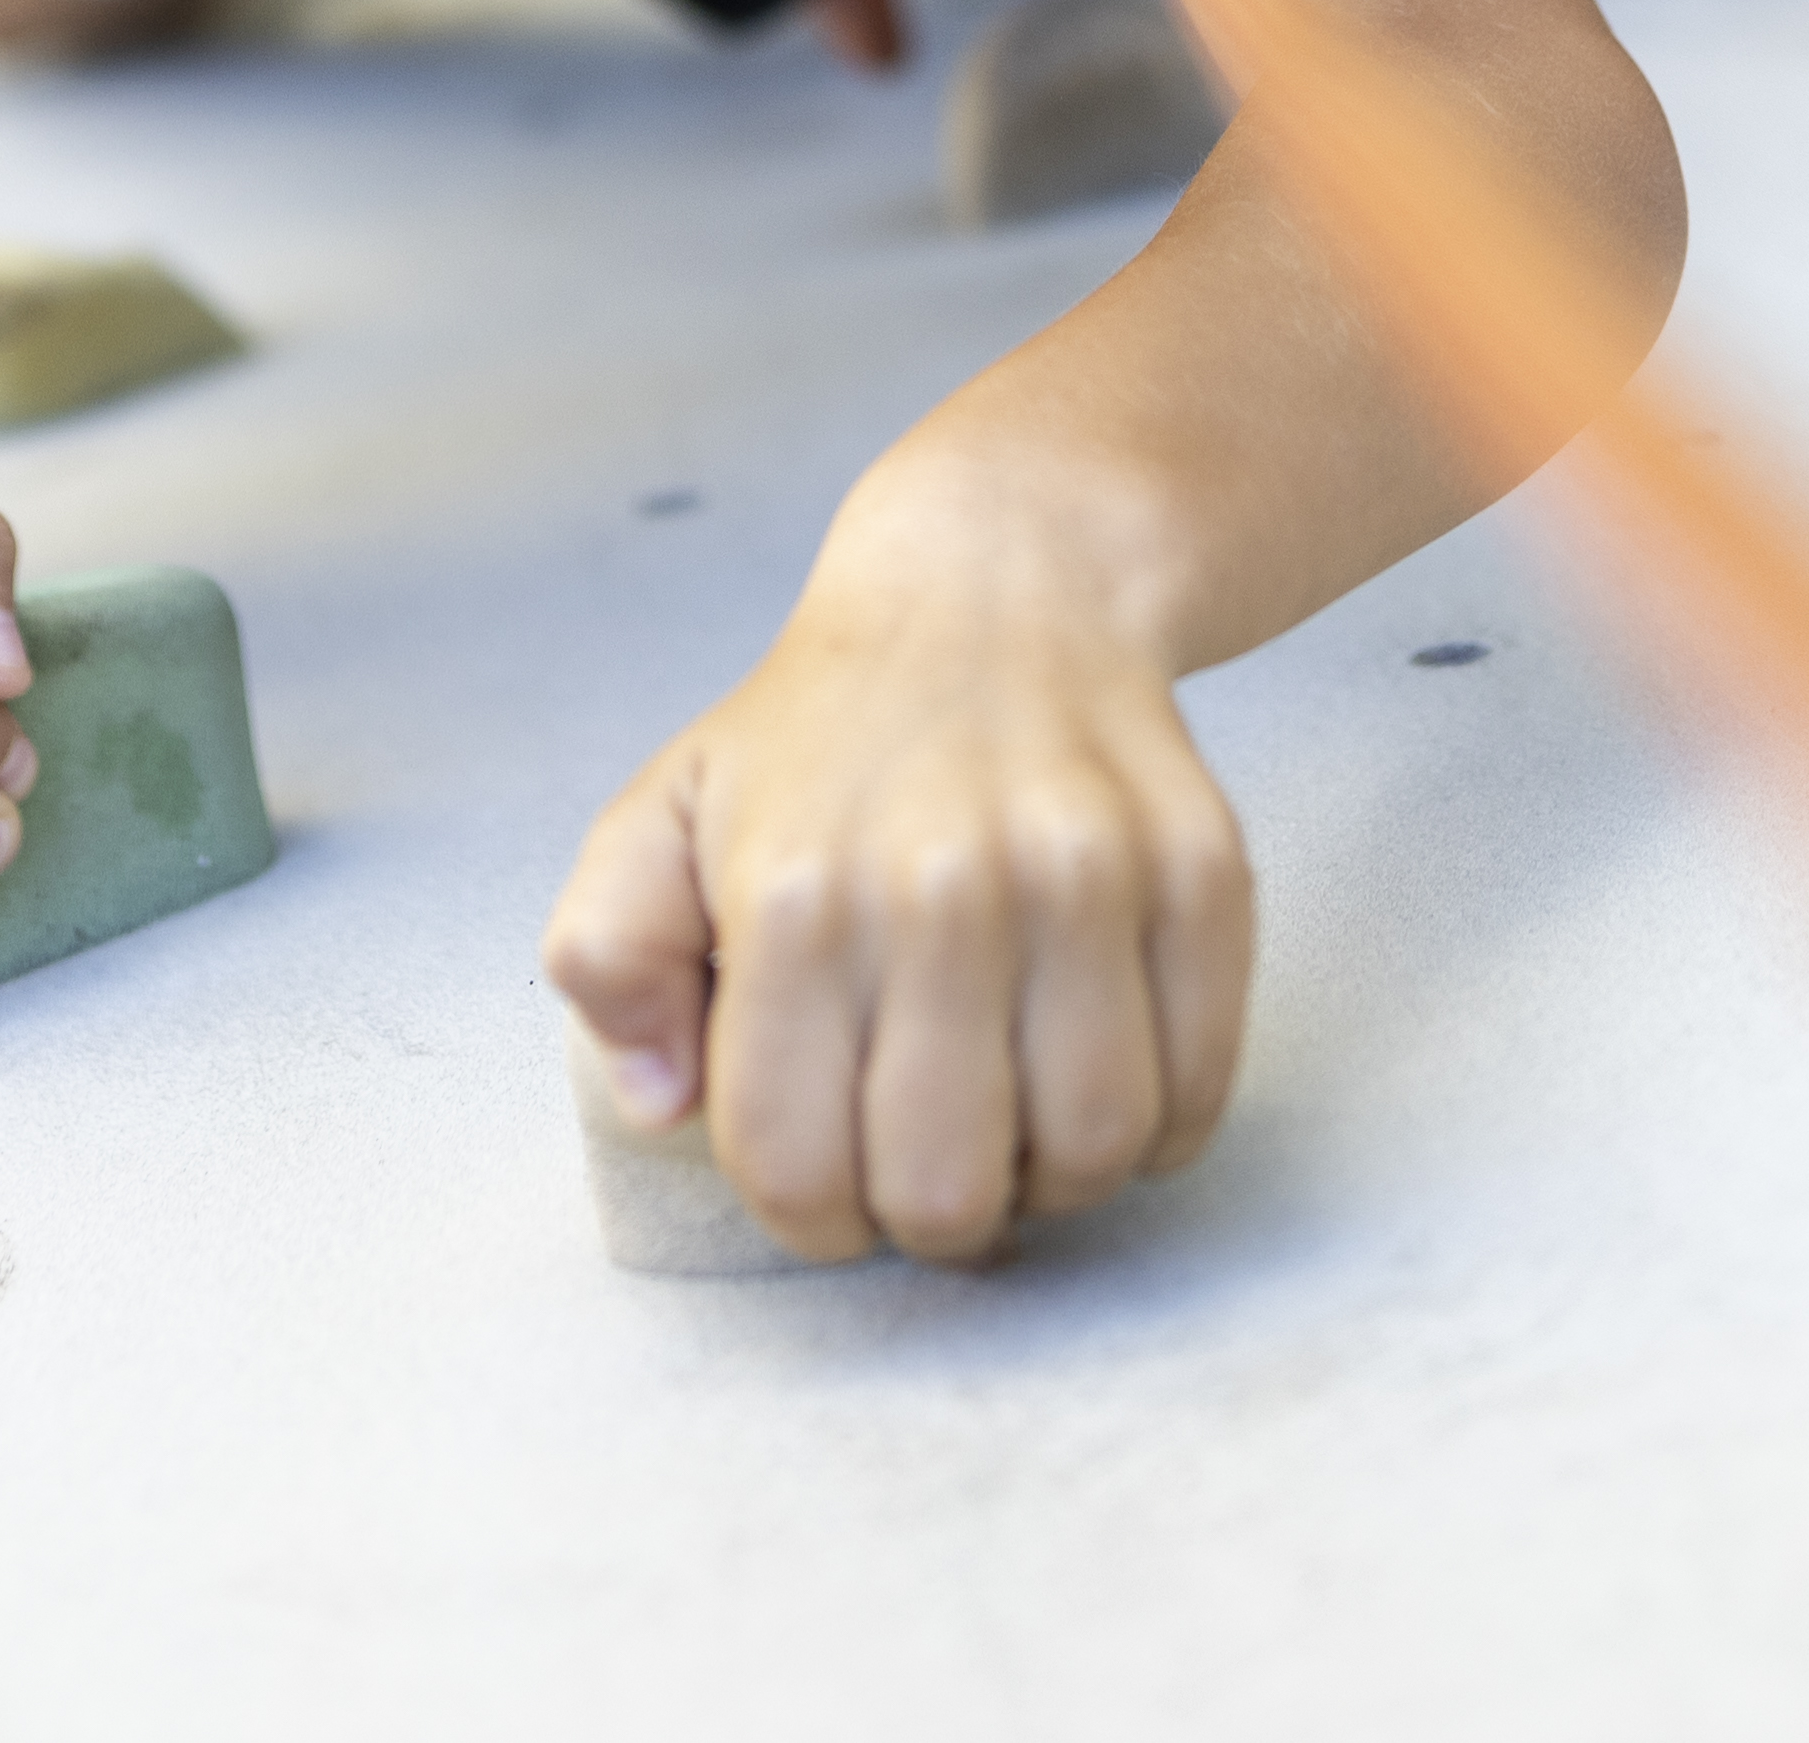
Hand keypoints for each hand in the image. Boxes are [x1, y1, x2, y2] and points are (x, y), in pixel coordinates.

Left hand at [539, 502, 1252, 1265]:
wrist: (995, 588)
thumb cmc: (818, 739)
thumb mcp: (657, 820)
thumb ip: (609, 957)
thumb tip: (656, 1099)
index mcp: (793, 896)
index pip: (796, 1168)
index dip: (808, 1220)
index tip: (826, 1182)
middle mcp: (942, 888)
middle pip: (948, 1191)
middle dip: (927, 1220)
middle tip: (922, 1161)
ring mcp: (1086, 878)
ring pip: (1091, 1150)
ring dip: (1051, 1179)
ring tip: (1013, 1117)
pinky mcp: (1199, 875)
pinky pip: (1197, 1088)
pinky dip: (1154, 1128)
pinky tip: (1095, 1072)